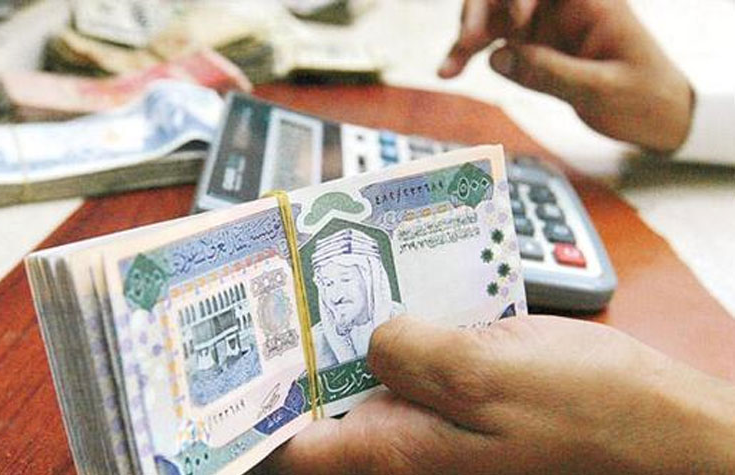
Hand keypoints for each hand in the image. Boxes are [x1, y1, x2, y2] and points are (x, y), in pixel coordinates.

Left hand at [259, 316, 734, 473]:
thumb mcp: (488, 376)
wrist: (665, 432)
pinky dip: (391, 323)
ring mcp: (429, 421)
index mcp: (395, 454)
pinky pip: (406, 358)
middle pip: (316, 405)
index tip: (220, 361)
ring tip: (312, 273)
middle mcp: (402, 445)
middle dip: (287, 351)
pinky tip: (384, 283)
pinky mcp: (456, 394)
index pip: (287, 449)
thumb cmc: (593, 419)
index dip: (246, 411)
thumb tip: (368, 332)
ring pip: (360, 374)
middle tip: (262, 291)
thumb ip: (410, 351)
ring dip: (339, 329)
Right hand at [438, 0, 692, 152]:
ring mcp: (544, 25)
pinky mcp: (532, 46)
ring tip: (448, 69)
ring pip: (491, 14)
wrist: (659, 118)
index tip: (514, 28)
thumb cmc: (644, 98)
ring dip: (466, 35)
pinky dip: (469, 54)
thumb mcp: (601, 89)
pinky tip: (448, 71)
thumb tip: (496, 57)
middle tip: (466, 43)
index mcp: (589, 2)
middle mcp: (562, 6)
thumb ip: (549, 72)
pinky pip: (492, 42)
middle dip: (480, 10)